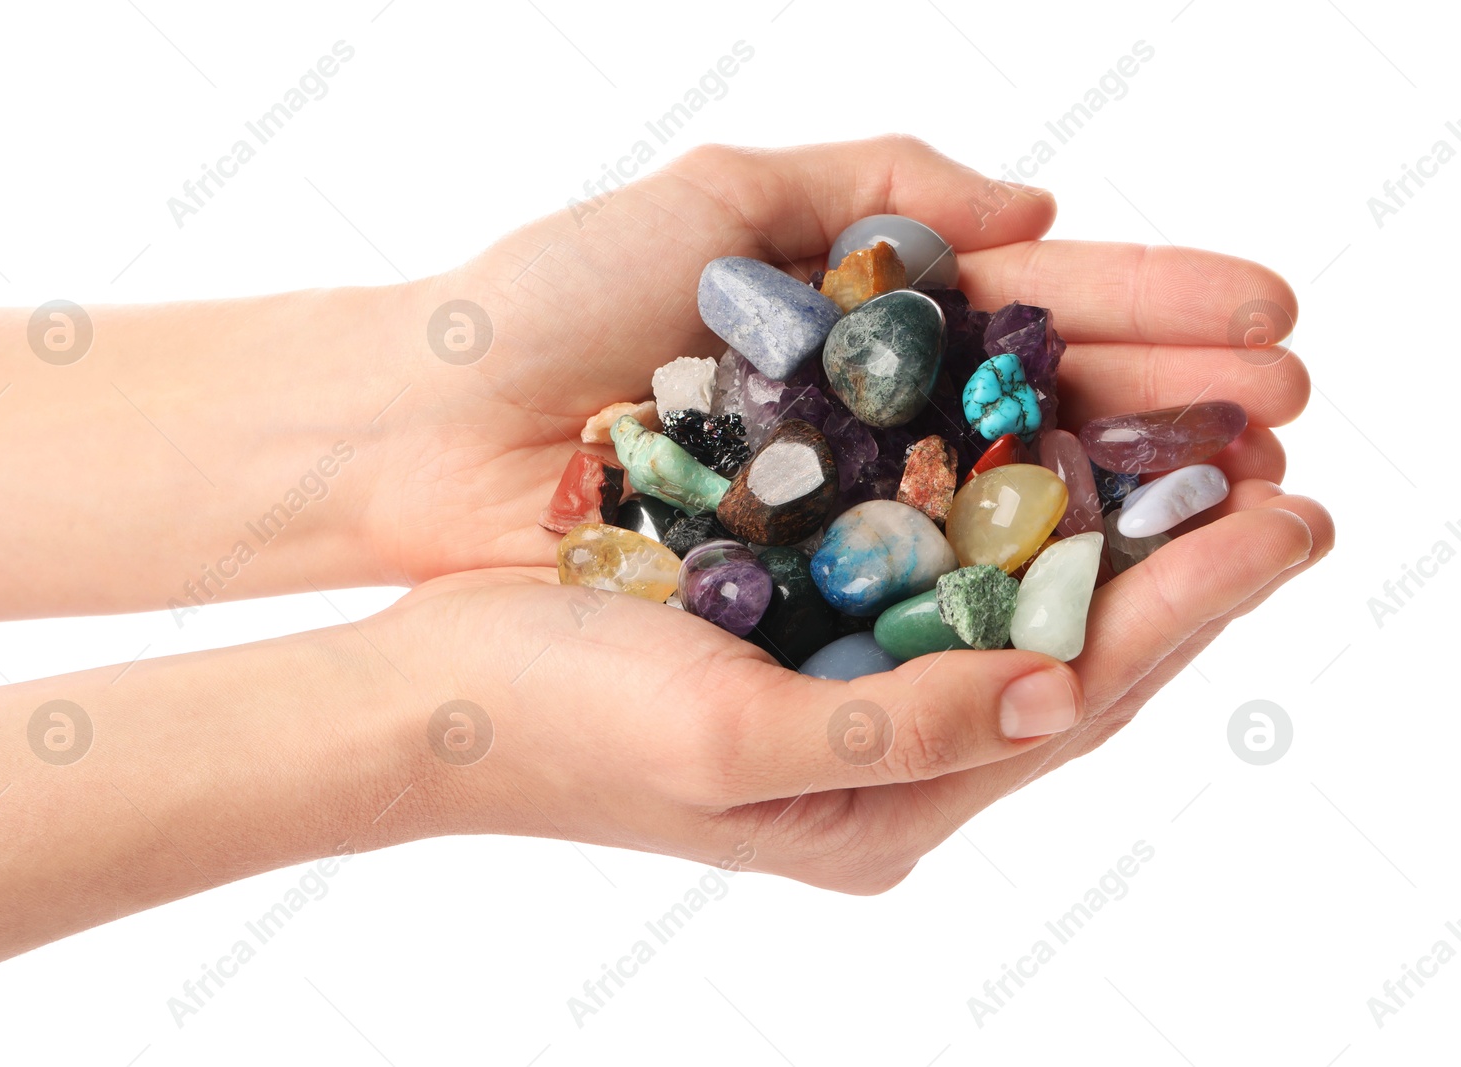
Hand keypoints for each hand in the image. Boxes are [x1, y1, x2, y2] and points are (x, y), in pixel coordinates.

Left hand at [363, 134, 1315, 588]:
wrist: (426, 426)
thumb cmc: (550, 302)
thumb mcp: (720, 200)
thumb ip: (879, 184)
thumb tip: (1040, 211)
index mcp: (864, 321)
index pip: (1041, 313)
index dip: (1156, 313)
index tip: (1271, 319)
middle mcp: (869, 429)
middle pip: (1050, 417)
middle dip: (1177, 410)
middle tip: (1293, 417)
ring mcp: (840, 525)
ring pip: (1011, 516)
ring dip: (1130, 506)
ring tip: (1248, 496)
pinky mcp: (795, 607)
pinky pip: (926, 602)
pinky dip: (1019, 591)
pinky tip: (1118, 579)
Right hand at [377, 466, 1330, 894]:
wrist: (427, 695)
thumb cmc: (558, 728)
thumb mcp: (736, 744)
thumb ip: (905, 732)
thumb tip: (1062, 697)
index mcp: (880, 812)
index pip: (1073, 700)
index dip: (1188, 609)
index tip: (1290, 523)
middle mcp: (880, 756)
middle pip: (1064, 650)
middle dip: (1175, 566)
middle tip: (1283, 476)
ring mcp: (841, 688)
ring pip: (1006, 601)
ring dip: (1098, 525)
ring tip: (1192, 449)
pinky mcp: (797, 625)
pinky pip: (928, 563)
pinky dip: (992, 503)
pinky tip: (1037, 441)